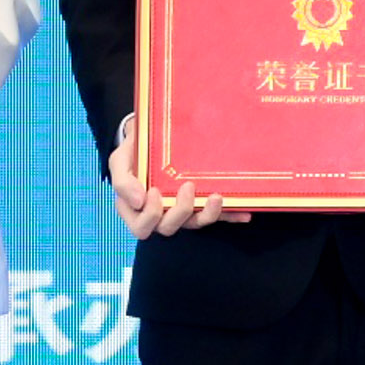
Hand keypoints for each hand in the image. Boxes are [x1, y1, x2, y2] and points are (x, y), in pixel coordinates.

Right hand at [109, 113, 229, 236]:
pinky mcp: (202, 204)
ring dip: (208, 214)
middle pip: (170, 228)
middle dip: (180, 211)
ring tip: (216, 196)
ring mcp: (184, 210)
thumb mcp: (119, 161)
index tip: (155, 191)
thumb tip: (137, 200)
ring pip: (196, 224)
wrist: (153, 136)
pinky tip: (245, 213)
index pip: (142, 228)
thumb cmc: (134, 152)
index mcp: (137, 211)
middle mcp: (161, 215)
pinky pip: (219, 215)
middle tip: (187, 186)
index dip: (151, 215)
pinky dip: (232, 215)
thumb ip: (121, 181)